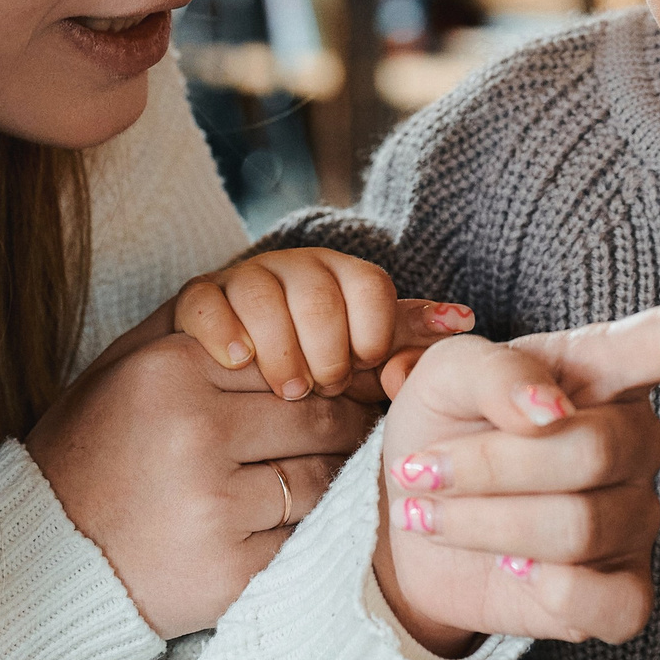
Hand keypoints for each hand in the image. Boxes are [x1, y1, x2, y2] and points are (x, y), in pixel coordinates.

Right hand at [25, 328, 376, 637]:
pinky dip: (311, 533)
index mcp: (170, 372)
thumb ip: (203, 328)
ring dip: (334, 479)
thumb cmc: (94, 451)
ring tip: (321, 481)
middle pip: (317, 418)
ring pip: (321, 478)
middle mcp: (193, 433)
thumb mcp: (126, 368)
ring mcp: (213, 506)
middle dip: (344, 426)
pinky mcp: (232, 571)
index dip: (323, 377)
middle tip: (354, 436)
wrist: (43, 557)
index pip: (289, 359)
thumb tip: (294, 313)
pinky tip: (293, 529)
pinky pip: (306, 537)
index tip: (337, 390)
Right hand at [173, 245, 473, 398]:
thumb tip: (465, 320)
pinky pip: (207, 300)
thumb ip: (403, 343)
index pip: (370, 285)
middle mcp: (293, 268)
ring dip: (280, 346)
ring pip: (263, 293)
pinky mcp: (195, 300)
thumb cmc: (304, 380)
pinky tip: (240, 362)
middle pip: (319, 293)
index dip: (370, 332)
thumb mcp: (357, 361)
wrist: (218, 390)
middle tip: (320, 390)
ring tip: (286, 388)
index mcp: (341, 276)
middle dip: (324, 349)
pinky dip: (226, 331)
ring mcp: (240, 282)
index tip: (362, 371)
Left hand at [373, 289, 659, 655]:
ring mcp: (639, 518)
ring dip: (485, 524)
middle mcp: (638, 439)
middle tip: (425, 470)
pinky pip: (599, 601)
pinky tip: (509, 570)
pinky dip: (536, 590)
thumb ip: (495, 373)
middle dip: (489, 466)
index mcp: (605, 368)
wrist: (405, 528)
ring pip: (576, 528)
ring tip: (441, 514)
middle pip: (589, 454)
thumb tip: (554, 406)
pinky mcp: (625, 593)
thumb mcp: (441, 374)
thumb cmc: (438, 430)